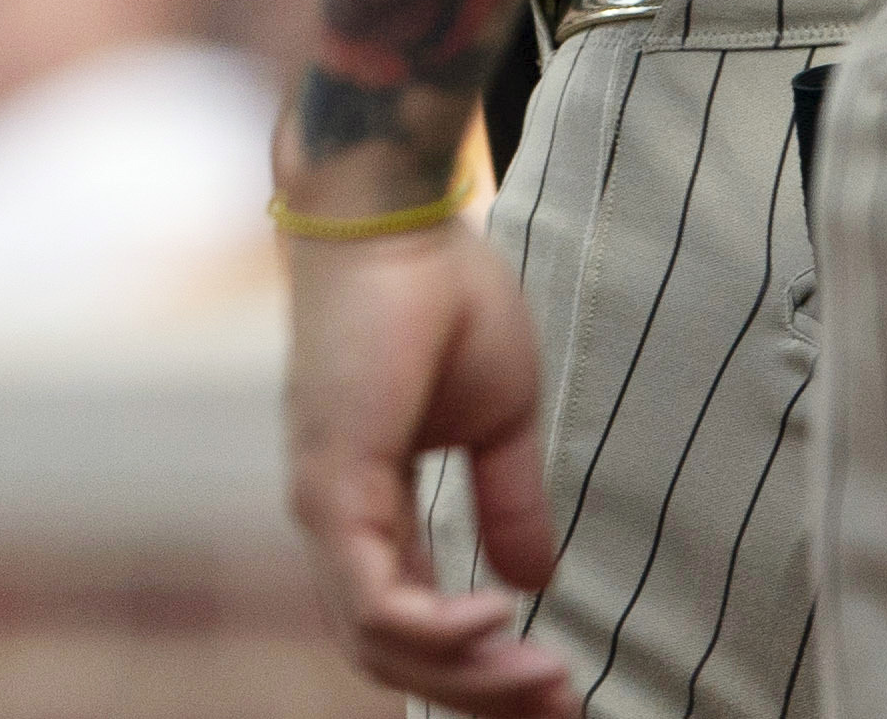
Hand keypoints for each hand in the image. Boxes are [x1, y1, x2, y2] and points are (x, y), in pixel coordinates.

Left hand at [281, 217, 574, 714]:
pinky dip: (436, 631)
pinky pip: (373, 597)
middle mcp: (338, 517)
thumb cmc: (442, 296)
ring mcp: (325, 505)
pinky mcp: (329, 485)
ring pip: (379, 641)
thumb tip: (530, 583)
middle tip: (561, 710)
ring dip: (467, 676)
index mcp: (373, 505)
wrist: (397, 217)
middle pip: (393, 651)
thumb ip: (509, 503)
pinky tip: (498, 623)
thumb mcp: (501, 420)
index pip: (414, 619)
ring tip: (544, 678)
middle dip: (479, 694)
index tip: (561, 688)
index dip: (482, 667)